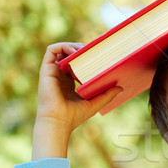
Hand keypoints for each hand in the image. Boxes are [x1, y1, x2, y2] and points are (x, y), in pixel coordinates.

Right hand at [32, 42, 121, 159]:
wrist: (59, 122)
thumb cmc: (74, 116)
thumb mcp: (95, 103)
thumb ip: (107, 95)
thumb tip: (121, 88)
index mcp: (68, 82)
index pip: (76, 63)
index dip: (85, 56)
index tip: (98, 55)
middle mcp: (59, 75)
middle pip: (69, 54)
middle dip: (81, 48)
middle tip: (94, 49)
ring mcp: (52, 72)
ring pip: (61, 49)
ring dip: (73, 45)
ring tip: (85, 49)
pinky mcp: (46, 70)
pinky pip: (51, 50)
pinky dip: (63, 46)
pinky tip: (75, 51)